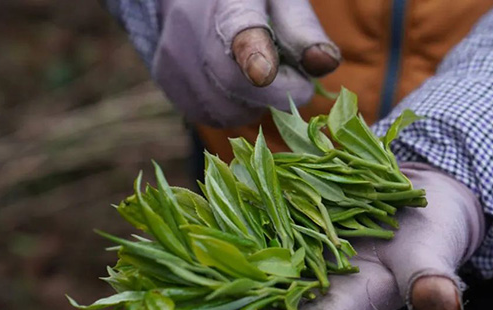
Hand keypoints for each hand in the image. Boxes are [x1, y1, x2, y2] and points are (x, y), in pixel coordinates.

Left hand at [132, 163, 484, 309]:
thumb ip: (433, 281)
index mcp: (342, 308)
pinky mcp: (266, 234)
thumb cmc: (425, 231)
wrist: (406, 198)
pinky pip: (223, 248)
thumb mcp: (433, 254)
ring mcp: (280, 266)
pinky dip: (188, 255)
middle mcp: (303, 295)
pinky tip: (149, 262)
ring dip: (184, 307)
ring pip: (226, 293)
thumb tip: (445, 308)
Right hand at [154, 0, 339, 127]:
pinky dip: (234, 109)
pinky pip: (211, 115)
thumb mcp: (282, 1)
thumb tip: (324, 63)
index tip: (264, 73)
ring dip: (255, 104)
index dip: (252, 53)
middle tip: (292, 80)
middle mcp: (192, 25)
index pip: (239, 29)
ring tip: (258, 76)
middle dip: (277, 92)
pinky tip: (237, 86)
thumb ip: (302, 31)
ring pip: (225, 108)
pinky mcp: (168, 79)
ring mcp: (174, 55)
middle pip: (234, 81)